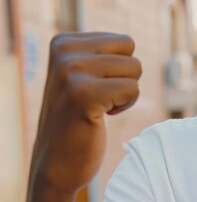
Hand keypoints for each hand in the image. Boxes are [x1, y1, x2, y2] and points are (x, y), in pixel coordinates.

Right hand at [29, 32, 141, 194]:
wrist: (57, 162)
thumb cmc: (78, 117)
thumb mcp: (81, 73)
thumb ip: (99, 52)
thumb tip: (128, 40)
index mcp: (62, 42)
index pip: (124, 41)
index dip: (119, 68)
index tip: (95, 86)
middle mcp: (63, 52)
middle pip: (131, 50)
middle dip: (126, 77)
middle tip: (101, 98)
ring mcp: (71, 72)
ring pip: (135, 68)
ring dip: (125, 92)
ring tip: (99, 107)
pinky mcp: (84, 95)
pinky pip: (132, 89)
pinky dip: (126, 105)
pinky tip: (101, 117)